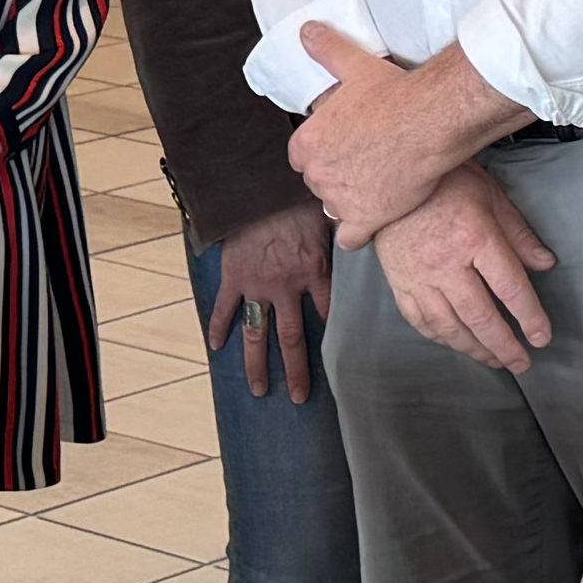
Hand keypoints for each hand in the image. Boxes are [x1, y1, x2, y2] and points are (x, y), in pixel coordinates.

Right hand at [208, 202, 336, 403]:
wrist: (260, 186)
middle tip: (298, 396)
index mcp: (314, 273)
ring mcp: (258, 286)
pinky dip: (218, 328)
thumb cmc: (298, 198)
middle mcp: (287, 287)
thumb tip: (366, 238)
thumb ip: (343, 236)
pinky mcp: (233, 278)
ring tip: (259, 389)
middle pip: (293, 339)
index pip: (328, 313)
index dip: (333, 335)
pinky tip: (216, 347)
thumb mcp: (329, 217)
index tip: (337, 359)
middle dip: (296, 371)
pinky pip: (224, 309)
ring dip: (258, 365)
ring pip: (258, 335)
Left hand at [288, 26, 524, 243]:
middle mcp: (318, 175)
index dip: (321, 150)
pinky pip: (351, 237)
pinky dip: (358, 232)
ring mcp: (341, 200)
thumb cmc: (394, 94)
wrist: (431, 121)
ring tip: (374, 183)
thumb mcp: (354, 66)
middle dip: (336, 173)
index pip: (301, 156)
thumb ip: (326, 50)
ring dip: (350, 200)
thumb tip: (307, 31)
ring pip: (335, 207)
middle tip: (363, 159)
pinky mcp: (367, 219)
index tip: (340, 145)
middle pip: (318, 181)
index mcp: (308, 143)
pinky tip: (369, 222)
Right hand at [369, 171, 559, 373]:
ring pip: (449, 326)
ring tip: (494, 360)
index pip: (509, 288)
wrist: (387, 175)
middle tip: (521, 363)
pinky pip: (421, 321)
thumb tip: (545, 264)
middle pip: (480, 316)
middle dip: (504, 345)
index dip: (529, 317)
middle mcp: (446, 263)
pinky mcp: (398, 283)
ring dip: (475, 348)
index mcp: (474, 237)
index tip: (541, 337)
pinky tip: (457, 343)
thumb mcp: (490, 195)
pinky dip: (442, 338)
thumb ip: (518, 234)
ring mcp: (418, 277)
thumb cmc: (445, 182)